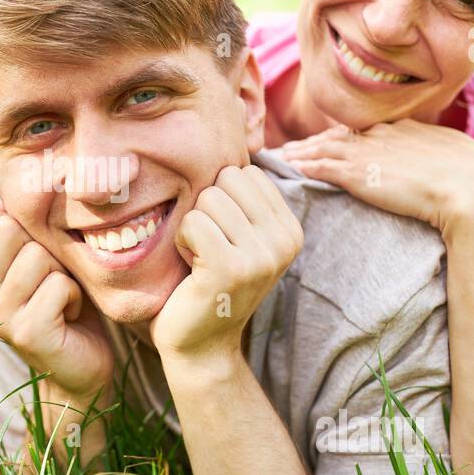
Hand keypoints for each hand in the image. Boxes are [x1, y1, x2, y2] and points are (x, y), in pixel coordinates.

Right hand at [0, 202, 112, 399]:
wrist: (82, 372)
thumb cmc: (68, 309)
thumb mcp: (43, 263)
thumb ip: (25, 232)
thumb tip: (11, 187)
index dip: (28, 228)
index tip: (42, 258)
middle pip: (13, 230)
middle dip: (48, 250)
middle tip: (56, 281)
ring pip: (38, 255)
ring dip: (65, 275)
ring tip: (63, 299)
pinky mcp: (26, 332)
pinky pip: (58, 284)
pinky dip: (75, 296)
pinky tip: (69, 316)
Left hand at [150, 165, 302, 361]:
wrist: (199, 346)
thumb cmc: (207, 282)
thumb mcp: (237, 235)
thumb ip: (242, 196)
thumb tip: (237, 129)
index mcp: (291, 227)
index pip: (244, 172)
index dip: (219, 200)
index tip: (221, 239)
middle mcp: (285, 240)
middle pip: (225, 180)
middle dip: (204, 211)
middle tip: (208, 252)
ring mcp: (263, 255)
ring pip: (207, 199)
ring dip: (192, 229)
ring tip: (201, 262)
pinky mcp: (233, 268)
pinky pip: (193, 222)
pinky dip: (182, 244)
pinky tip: (193, 272)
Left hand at [279, 119, 473, 234]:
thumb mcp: (470, 157)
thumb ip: (459, 155)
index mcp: (409, 129)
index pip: (369, 130)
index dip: (348, 137)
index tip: (333, 141)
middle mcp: (384, 135)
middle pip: (340, 135)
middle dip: (316, 141)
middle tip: (295, 147)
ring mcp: (369, 154)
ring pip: (324, 148)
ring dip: (301, 153)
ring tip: (283, 157)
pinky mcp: (358, 174)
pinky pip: (320, 167)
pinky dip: (303, 166)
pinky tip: (288, 169)